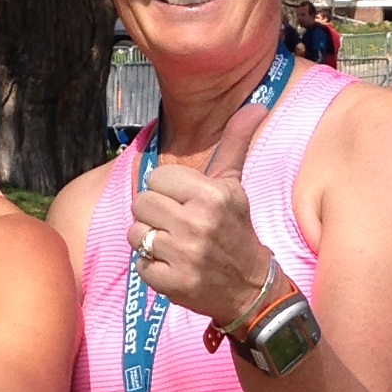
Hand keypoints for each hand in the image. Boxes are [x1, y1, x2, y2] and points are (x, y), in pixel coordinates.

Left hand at [128, 158, 276, 335]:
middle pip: (141, 204)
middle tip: (176, 225)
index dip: (166, 189)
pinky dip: (153, 268)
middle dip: (154, 214)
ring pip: (136, 234)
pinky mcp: (172, 283)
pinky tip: (174, 267)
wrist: (249, 288)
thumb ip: (235, 143)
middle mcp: (197, 224)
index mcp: (211, 195)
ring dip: (150, 241)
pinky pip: (140, 265)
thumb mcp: (234, 186)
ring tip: (173, 245)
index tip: (183, 202)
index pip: (157, 177)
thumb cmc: (235, 230)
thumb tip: (255, 104)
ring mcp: (184, 256)